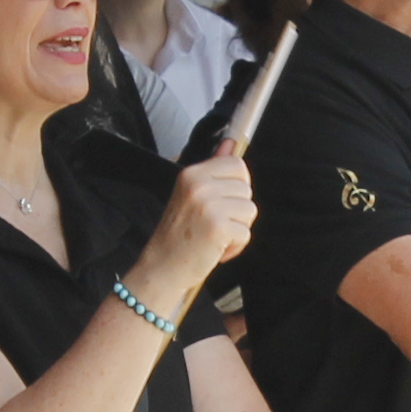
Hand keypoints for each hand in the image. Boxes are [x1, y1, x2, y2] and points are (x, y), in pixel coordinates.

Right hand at [140, 145, 257, 293]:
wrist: (161, 267)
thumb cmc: (177, 235)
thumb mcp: (191, 196)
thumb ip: (213, 170)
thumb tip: (230, 144)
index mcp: (192, 174)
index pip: (236, 164)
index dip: (238, 185)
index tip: (226, 202)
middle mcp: (199, 185)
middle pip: (246, 189)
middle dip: (238, 211)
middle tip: (216, 224)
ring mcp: (209, 205)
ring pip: (249, 210)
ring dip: (238, 229)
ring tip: (215, 237)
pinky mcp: (218, 227)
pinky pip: (246, 233)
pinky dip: (235, 246)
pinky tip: (216, 250)